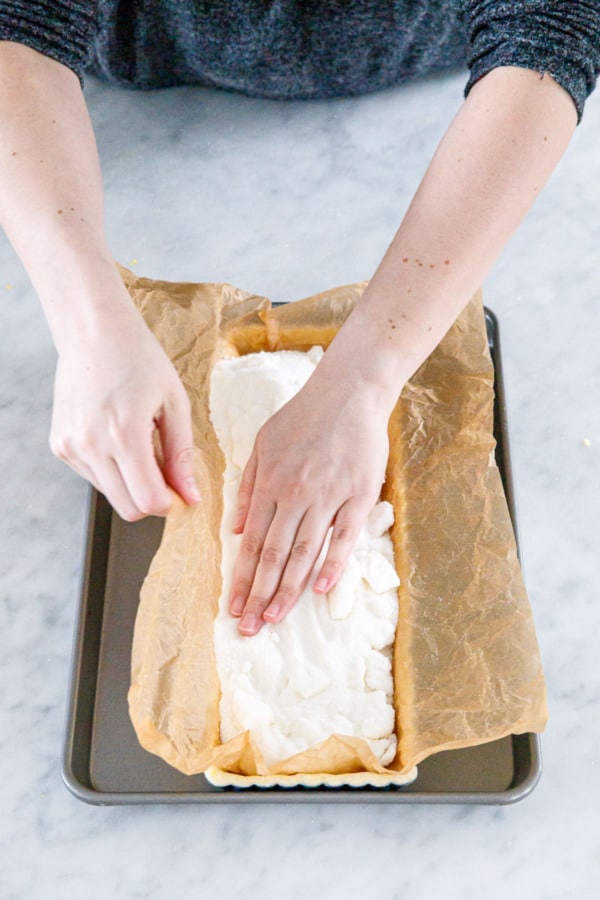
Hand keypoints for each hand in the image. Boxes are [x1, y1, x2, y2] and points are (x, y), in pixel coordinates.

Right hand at [49, 307, 199, 520]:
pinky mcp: (60, 446)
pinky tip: (117, 437)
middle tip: (165, 470)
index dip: (172, 501)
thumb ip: (182, 456)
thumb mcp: (175, 403)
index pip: (150, 502)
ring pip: (111, 495)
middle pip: (129, 508)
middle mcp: (91, 445)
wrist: (93, 331)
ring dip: (131, 482)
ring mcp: (70, 447)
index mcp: (124, 434)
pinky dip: (111, 469)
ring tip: (139, 443)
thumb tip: (192, 497)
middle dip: (152, 498)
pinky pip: (94, 477)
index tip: (181, 486)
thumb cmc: (139, 359)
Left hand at [228, 363, 391, 635]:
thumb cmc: (302, 417)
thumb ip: (248, 487)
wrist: (348, 393)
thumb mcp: (263, 444)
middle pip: (275, 555)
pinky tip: (321, 590)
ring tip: (275, 617)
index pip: (252, 543)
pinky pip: (344, 537)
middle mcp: (296, 494)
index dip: (241, 578)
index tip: (232, 607)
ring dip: (288, 589)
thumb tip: (235, 529)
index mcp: (270, 483)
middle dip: (259, 594)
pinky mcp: (358, 496)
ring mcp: (329, 497)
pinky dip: (333, 565)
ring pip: (305, 552)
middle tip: (249, 627)